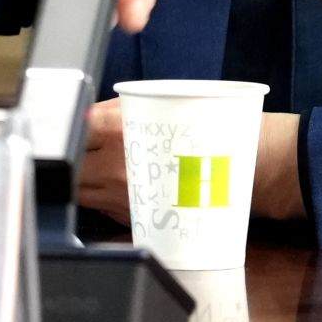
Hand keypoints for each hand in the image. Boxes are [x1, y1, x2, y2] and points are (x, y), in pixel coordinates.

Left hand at [78, 100, 307, 222]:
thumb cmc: (209, 130)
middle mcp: (118, 168)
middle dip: (76, 153)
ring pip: (82, 191)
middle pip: (73, 165)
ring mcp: (124, 198)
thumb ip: (121, 109)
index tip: (78, 122)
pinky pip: (102, 208)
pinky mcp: (135, 219)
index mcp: (123, 131)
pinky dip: (102, 195)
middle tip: (86, 145)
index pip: (78, 127)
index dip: (75, 123)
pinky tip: (117, 182)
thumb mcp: (162, 103)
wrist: (248, 167)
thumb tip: (89, 116)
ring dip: (85, 176)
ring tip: (99, 163)